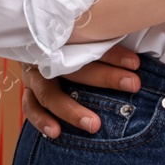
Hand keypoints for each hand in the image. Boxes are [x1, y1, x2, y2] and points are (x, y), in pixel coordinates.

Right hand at [20, 43, 142, 137]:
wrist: (36, 35)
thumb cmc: (72, 36)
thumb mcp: (84, 32)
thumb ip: (104, 37)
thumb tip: (135, 44)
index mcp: (63, 35)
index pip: (89, 43)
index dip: (113, 53)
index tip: (135, 64)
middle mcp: (47, 52)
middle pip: (75, 66)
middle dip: (105, 77)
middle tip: (132, 85)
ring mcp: (35, 72)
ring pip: (50, 92)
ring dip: (71, 110)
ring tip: (93, 125)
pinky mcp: (28, 88)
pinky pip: (30, 106)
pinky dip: (41, 120)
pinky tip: (55, 132)